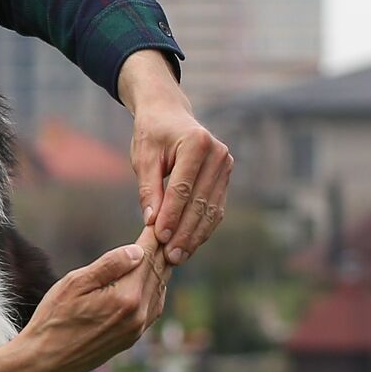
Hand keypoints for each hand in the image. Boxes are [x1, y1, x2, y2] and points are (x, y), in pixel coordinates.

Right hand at [0, 226, 170, 371]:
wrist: (46, 362)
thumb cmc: (53, 319)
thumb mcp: (74, 284)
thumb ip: (108, 266)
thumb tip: (138, 250)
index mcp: (126, 297)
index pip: (146, 257)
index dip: (151, 236)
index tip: (154, 217)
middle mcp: (139, 314)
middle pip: (158, 272)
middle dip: (160, 248)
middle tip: (164, 227)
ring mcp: (138, 328)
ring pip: (160, 289)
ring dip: (160, 267)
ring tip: (160, 248)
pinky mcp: (133, 337)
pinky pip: (154, 306)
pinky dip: (155, 287)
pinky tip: (149, 278)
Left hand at [118, 50, 232, 265]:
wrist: (169, 115)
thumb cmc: (152, 135)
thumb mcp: (144, 158)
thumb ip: (148, 189)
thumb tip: (151, 221)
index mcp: (196, 143)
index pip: (183, 188)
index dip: (171, 215)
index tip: (158, 236)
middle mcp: (218, 154)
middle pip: (201, 201)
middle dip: (185, 231)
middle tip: (170, 256)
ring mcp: (226, 165)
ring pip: (211, 208)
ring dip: (196, 235)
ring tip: (179, 256)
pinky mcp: (226, 176)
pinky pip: (216, 207)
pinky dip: (203, 227)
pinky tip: (190, 244)